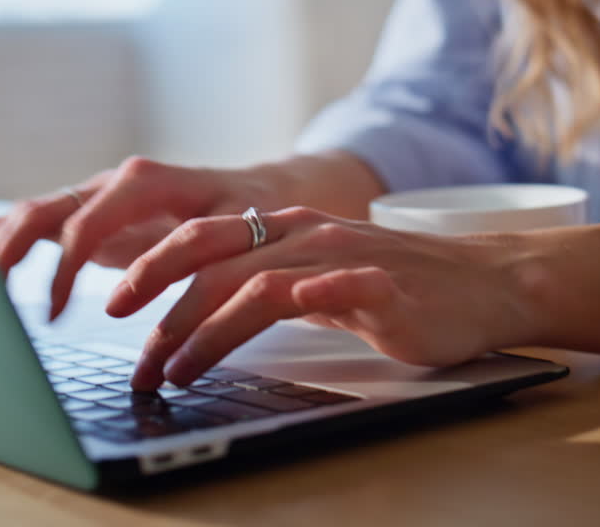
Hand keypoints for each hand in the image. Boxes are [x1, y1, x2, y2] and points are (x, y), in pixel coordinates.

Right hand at [0, 157, 280, 318]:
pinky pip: (40, 224)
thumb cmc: (249, 215)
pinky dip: (8, 244)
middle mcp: (113, 184)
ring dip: (0, 250)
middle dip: (7, 253)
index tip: (54, 314)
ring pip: (32, 214)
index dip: (62, 269)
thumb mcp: (236, 237)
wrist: (258, 194)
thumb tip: (161, 305)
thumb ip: (198, 263)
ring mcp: (98, 198)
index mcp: (145, 183)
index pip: (84, 222)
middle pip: (42, 210)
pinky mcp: (91, 215)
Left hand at [110, 206, 540, 389]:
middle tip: (128, 341)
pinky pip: (333, 287)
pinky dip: (301, 299)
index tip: (116, 305)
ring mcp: (341, 255)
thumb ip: (267, 289)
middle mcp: (304, 233)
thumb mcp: (319, 282)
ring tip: (176, 370)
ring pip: (255, 282)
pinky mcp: (381, 284)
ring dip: (205, 329)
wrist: (483, 283)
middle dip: (159, 296)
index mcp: (284, 229)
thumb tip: (201, 321)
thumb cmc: (398, 289)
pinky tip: (270, 323)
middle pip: (212, 252)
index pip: (201, 238)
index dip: (152, 266)